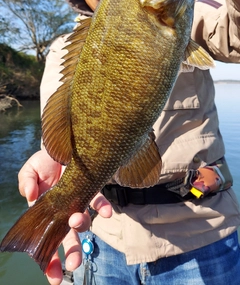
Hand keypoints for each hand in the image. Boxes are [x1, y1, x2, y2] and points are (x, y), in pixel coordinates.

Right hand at [18, 149, 111, 284]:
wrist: (62, 146)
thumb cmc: (44, 162)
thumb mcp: (30, 171)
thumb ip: (26, 183)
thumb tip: (30, 197)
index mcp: (46, 213)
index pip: (47, 240)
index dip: (50, 260)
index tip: (54, 276)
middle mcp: (63, 211)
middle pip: (68, 238)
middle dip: (71, 253)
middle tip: (73, 264)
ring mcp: (77, 202)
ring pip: (82, 221)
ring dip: (80, 225)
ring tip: (76, 221)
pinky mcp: (90, 189)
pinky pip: (98, 201)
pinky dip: (102, 208)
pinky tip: (106, 213)